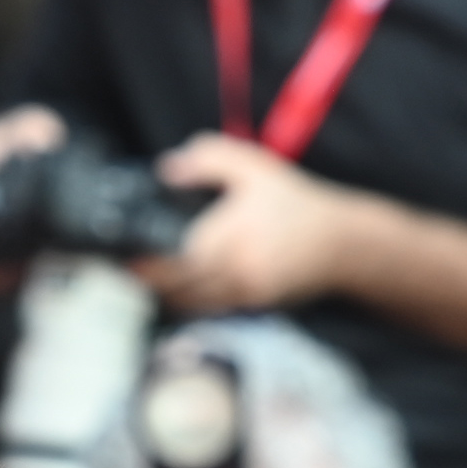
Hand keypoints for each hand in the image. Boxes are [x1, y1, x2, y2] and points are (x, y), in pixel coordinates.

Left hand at [136, 133, 350, 312]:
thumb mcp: (254, 169)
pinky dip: (191, 301)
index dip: (142, 266)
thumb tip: (168, 167)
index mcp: (226, 240)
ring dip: (166, 295)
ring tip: (145, 282)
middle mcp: (232, 274)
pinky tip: (179, 289)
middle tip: (124, 273)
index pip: (170, 263)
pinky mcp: (254, 306)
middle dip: (148, 283)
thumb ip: (209, 159)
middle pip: (174, 290)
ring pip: (190, 304)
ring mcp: (243, 295)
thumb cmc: (296, 203)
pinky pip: (211, 308)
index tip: (122, 260)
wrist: (343, 243)